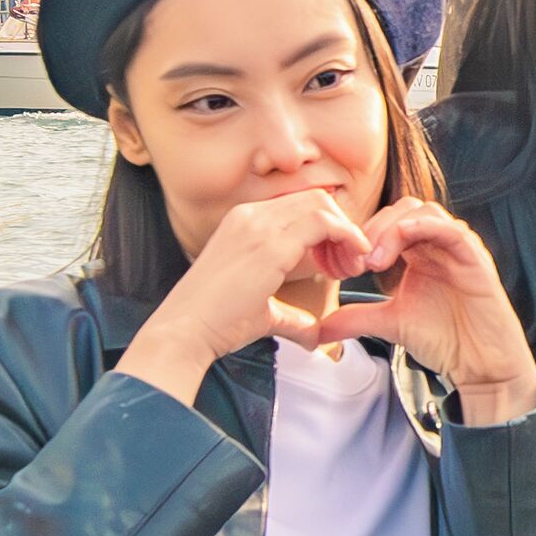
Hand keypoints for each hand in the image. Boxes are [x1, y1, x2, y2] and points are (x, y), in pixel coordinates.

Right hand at [120, 191, 370, 403]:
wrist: (185, 330)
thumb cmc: (216, 322)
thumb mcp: (262, 309)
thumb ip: (290, 315)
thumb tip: (313, 335)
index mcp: (245, 222)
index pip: (301, 206)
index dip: (328, 230)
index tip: (337, 262)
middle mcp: (250, 215)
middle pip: (316, 200)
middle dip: (342, 228)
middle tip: (349, 264)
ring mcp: (258, 225)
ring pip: (322, 205)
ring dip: (347, 234)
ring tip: (350, 268)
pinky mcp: (269, 243)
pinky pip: (323, 222)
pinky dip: (346, 238)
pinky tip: (349, 264)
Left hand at [304, 201, 535, 422]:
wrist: (480, 364)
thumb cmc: (445, 340)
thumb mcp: (390, 322)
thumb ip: (357, 317)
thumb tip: (319, 328)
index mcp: (419, 251)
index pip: (386, 221)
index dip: (360, 234)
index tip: (340, 264)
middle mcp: (439, 243)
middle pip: (401, 208)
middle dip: (372, 229)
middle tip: (355, 262)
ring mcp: (458, 247)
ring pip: (423, 211)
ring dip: (393, 229)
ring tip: (374, 262)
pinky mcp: (475, 257)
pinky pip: (451, 229)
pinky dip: (425, 227)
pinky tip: (403, 240)